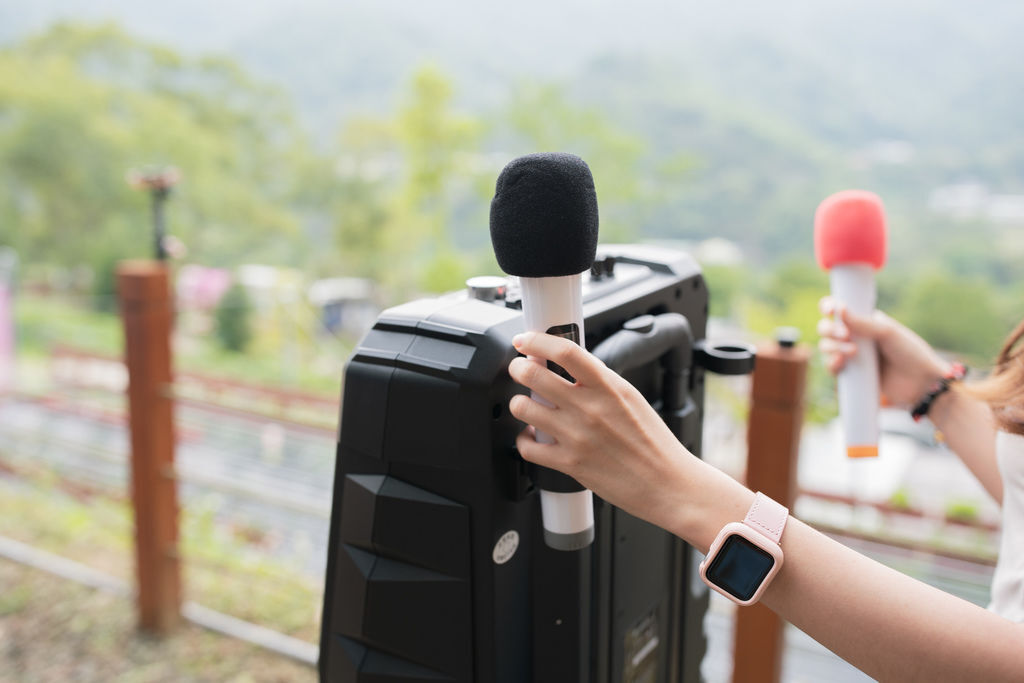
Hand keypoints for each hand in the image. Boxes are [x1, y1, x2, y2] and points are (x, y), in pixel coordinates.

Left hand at [507, 332, 695, 531]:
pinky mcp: (569, 464)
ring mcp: (576, 436)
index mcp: (608, 387)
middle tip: (519, 369)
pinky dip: (524, 439)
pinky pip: (527, 447)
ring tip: (526, 404)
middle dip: (518, 368)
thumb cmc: (654, 443)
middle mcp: (589, 408)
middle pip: (533, 374)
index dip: (536, 340)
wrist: (667, 483)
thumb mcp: (631, 398)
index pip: (565, 351)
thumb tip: (571, 364)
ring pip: (523, 408)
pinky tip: (532, 435)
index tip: (525, 340)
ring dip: (519, 403)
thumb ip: (600, 381)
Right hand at [817, 296, 951, 407]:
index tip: (830, 310)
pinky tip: (841, 362)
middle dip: (829, 329)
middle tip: (845, 335)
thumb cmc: (911, 353)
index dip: (829, 307)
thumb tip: (839, 308)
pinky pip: (830, 367)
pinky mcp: (850, 375)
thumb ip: (863, 322)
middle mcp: (855, 337)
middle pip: (826, 328)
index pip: (839, 310)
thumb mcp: (888, 332)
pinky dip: (831, 364)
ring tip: (852, 352)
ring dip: (832, 347)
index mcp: (864, 321)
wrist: (921, 384)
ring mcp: (851, 356)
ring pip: (826, 347)